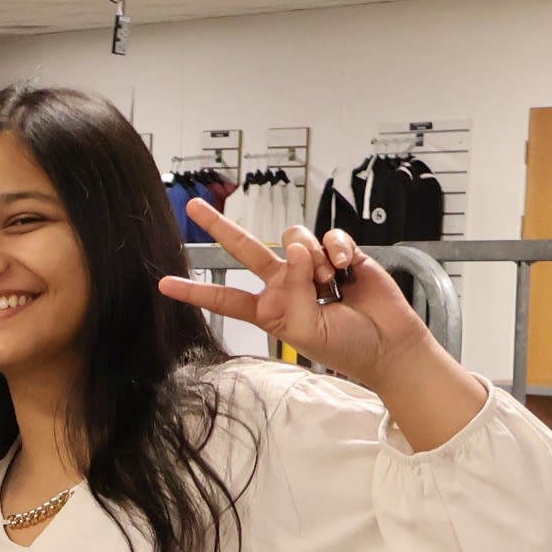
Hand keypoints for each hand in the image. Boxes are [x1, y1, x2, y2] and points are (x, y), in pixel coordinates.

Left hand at [162, 197, 450, 386]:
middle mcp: (284, 283)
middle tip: (194, 207)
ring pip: (291, 238)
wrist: (387, 342)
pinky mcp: (339, 252)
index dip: (196, 291)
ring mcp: (310, 265)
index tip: (164, 285)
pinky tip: (348, 267)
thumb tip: (296, 250)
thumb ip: (294, 291)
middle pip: (245, 248)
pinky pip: (328, 236)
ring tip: (329, 280)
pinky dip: (338, 249)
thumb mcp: (305, 329)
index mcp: (269, 308)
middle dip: (219, 227)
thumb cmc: (345, 345)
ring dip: (312, 257)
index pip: (226, 296)